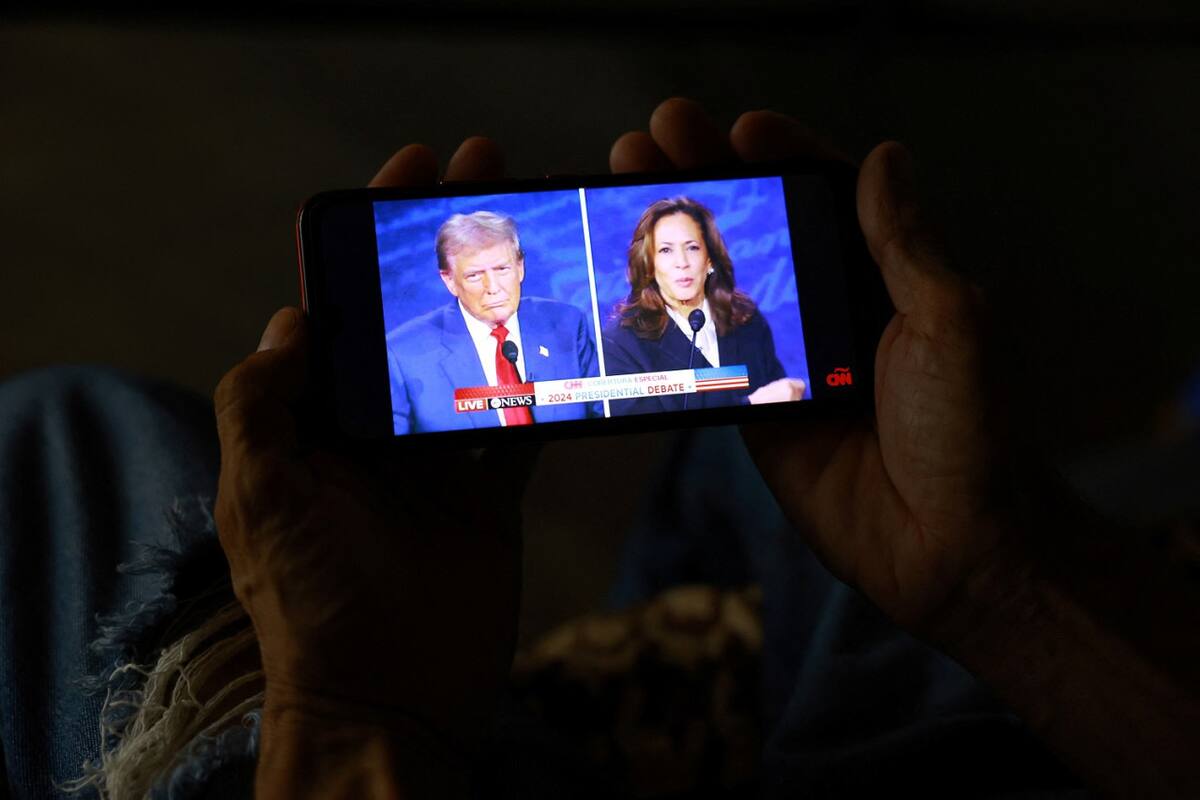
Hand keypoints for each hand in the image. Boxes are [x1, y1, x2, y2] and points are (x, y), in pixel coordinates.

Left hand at [214, 136, 532, 754]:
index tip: (408, 175)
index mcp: (312, 419)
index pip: (337, 305)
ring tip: (533, 231)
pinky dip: (546, 383)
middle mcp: (373, 428)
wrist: (391, 697)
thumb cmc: (313, 599)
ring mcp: (436, 458)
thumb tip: (293, 319)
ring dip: (501, 294)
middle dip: (446, 244)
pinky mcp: (489, 491)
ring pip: (472, 356)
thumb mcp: (262, 494)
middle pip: (413, 315)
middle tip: (487, 173)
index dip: (367, 239)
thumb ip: (264, 402)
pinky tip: (570, 332)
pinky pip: (522, 422)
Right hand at [613, 99, 999, 638]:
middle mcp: (838, 310)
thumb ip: (904, 244)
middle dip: (709, 179)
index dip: (785, 154)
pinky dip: (670, 319)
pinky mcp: (758, 408)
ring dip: (675, 239)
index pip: (831, 196)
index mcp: (892, 279)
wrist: (947, 546)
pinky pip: (709, 355)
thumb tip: (886, 156)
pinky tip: (630, 285)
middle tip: (653, 139)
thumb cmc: (968, 430)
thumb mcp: (949, 321)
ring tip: (627, 191)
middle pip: (763, 228)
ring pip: (724, 284)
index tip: (740, 128)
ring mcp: (792, 358)